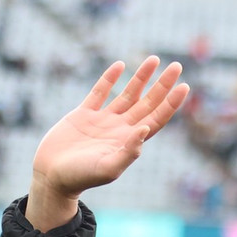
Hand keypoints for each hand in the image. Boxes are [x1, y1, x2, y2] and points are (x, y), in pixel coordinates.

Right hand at [26, 57, 190, 230]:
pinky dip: (109, 78)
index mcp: (130, 141)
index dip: (171, 103)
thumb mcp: (108, 168)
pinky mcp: (83, 114)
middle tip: (177, 66)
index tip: (185, 86)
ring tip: (154, 59)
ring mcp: (102, 120)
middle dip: (162, 85)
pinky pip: (99, 92)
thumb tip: (146, 129)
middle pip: (148, 102)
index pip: (157, 118)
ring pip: (127, 94)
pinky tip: (120, 65)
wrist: (52, 176)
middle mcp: (120, 128)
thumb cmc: (81, 177)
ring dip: (141, 77)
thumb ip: (129, 151)